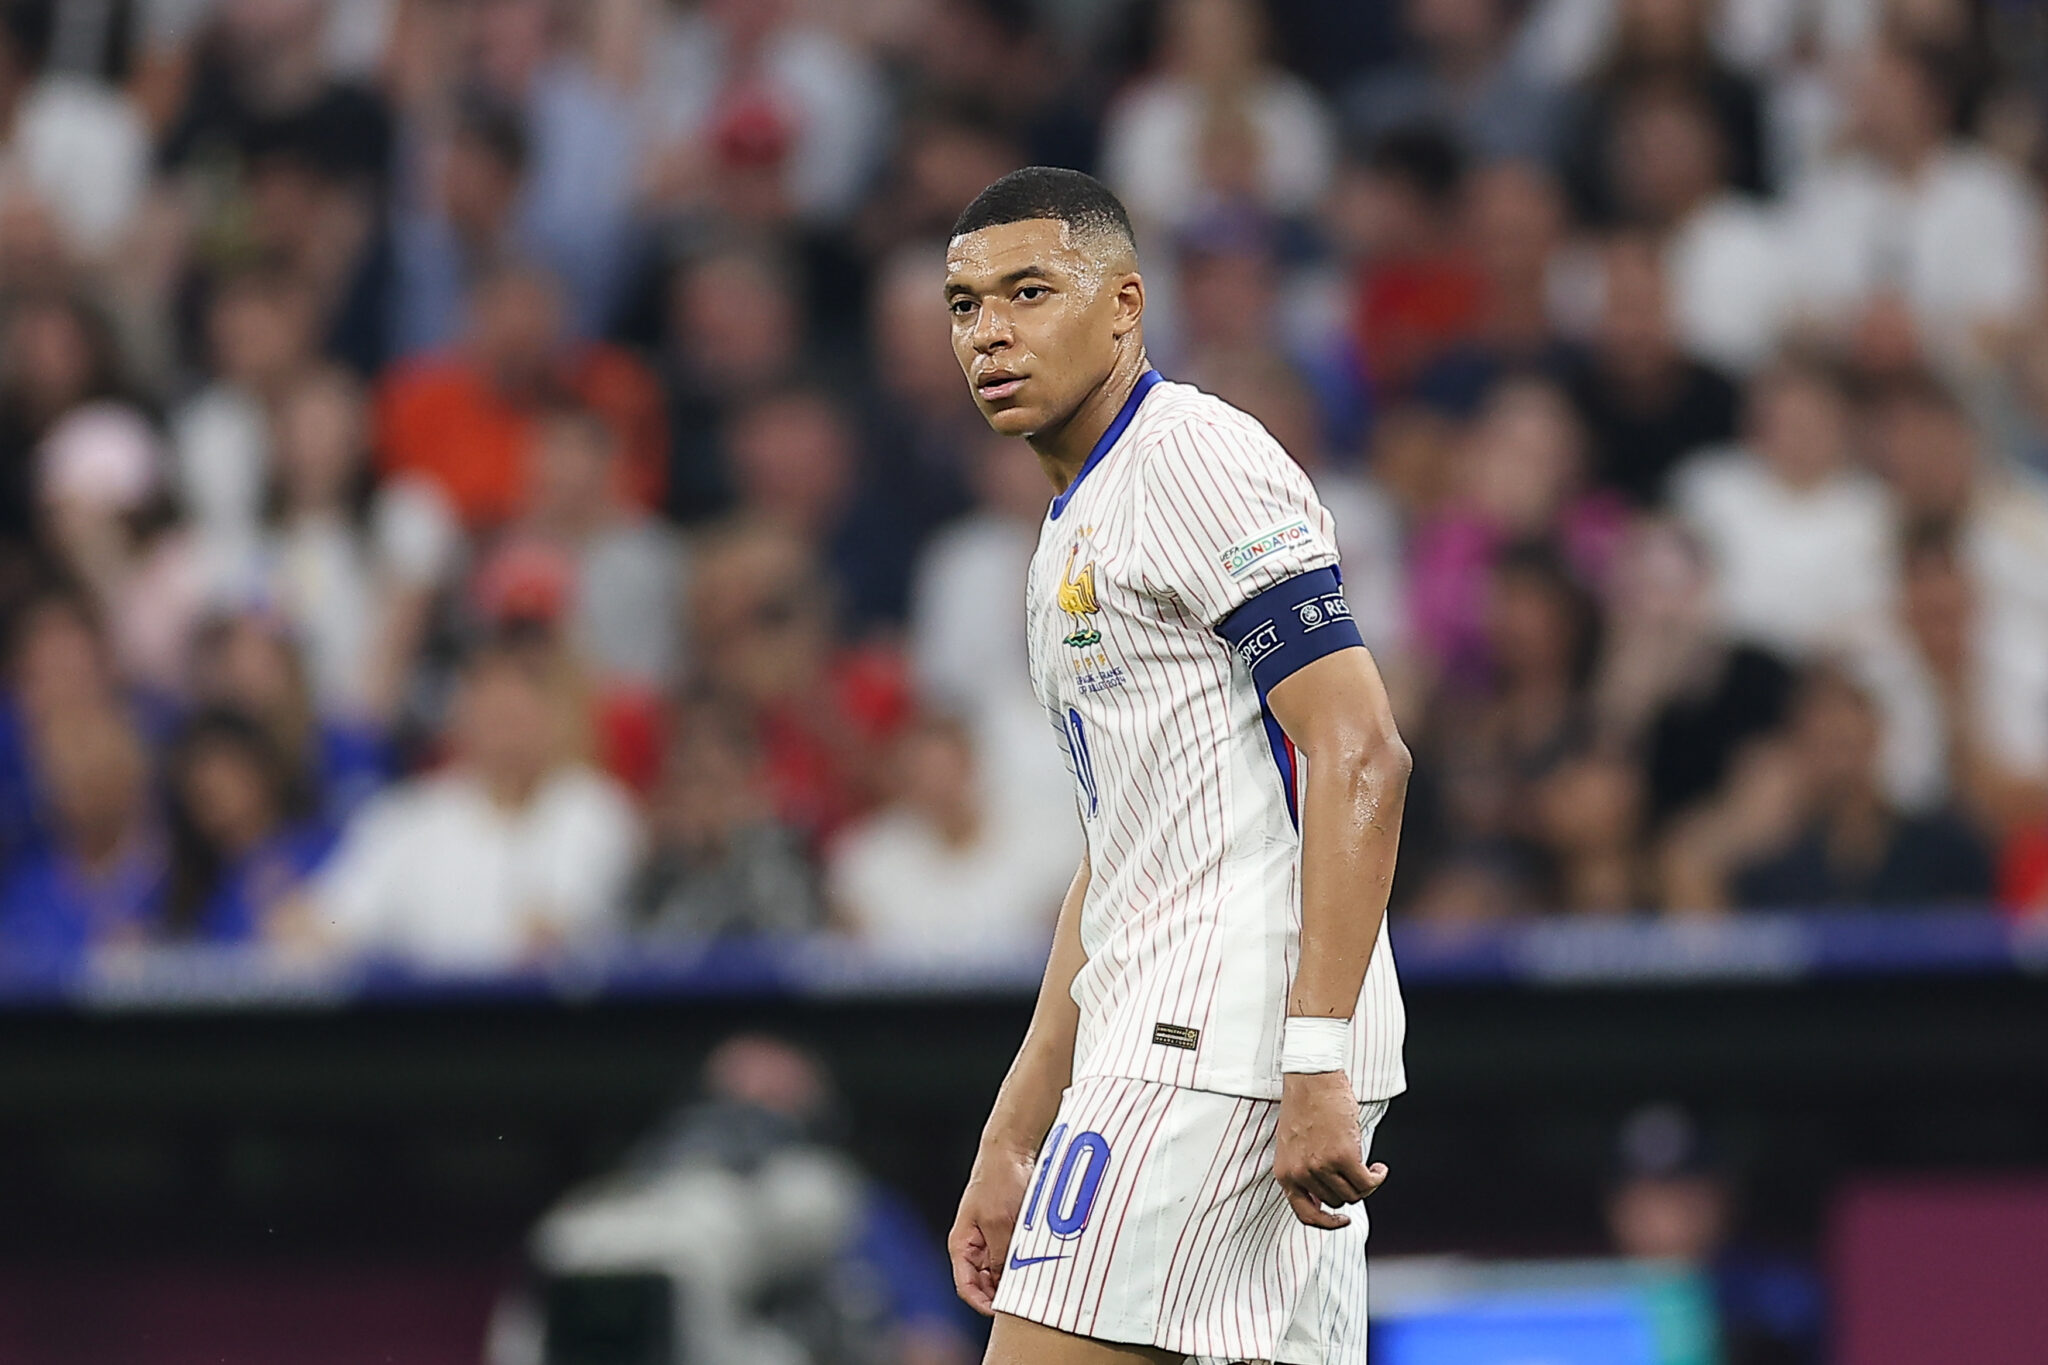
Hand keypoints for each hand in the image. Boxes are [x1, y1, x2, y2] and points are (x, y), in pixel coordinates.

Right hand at [948, 1141, 1033, 1314]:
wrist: (1012, 1149)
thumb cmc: (998, 1180)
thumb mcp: (1000, 1223)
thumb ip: (1000, 1256)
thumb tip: (1005, 1286)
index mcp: (961, 1244)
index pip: (966, 1287)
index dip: (983, 1304)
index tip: (1003, 1314)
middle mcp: (974, 1246)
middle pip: (984, 1284)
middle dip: (1001, 1294)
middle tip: (1024, 1300)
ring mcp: (991, 1239)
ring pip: (1001, 1272)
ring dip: (1015, 1278)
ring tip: (1033, 1281)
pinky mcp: (1008, 1231)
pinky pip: (1014, 1257)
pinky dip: (1024, 1263)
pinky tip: (1038, 1265)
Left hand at [1274, 1071, 1386, 1228]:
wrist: (1311, 1077)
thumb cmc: (1304, 1104)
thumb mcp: (1294, 1145)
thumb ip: (1305, 1170)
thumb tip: (1328, 1194)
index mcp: (1285, 1173)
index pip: (1305, 1214)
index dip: (1327, 1223)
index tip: (1342, 1220)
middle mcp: (1301, 1173)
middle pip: (1336, 1201)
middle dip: (1349, 1189)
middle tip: (1357, 1172)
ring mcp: (1321, 1166)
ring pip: (1353, 1193)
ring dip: (1366, 1183)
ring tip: (1369, 1167)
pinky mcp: (1343, 1156)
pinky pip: (1368, 1182)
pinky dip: (1377, 1177)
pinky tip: (1379, 1168)